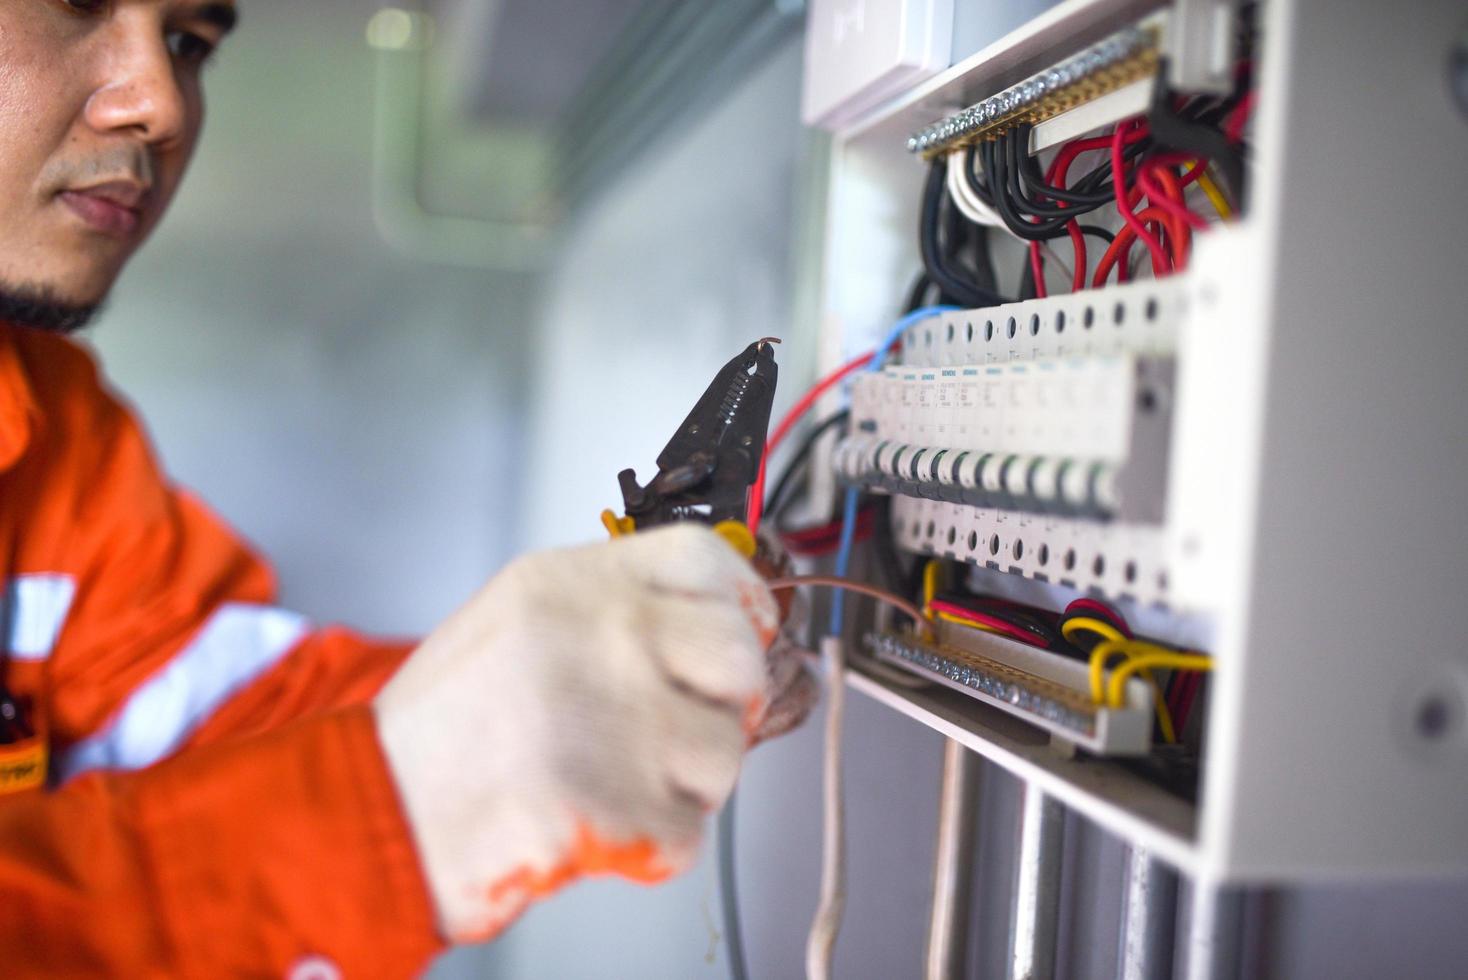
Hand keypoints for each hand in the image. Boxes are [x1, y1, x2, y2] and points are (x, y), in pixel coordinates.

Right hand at [374, 525, 781, 942]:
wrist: (368, 813)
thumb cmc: (443, 728)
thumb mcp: (519, 620)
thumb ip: (615, 610)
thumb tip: (725, 627)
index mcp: (568, 581)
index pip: (706, 560)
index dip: (739, 603)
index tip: (742, 634)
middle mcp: (598, 634)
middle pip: (737, 658)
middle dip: (720, 705)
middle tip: (667, 731)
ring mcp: (609, 716)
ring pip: (726, 752)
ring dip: (682, 783)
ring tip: (608, 781)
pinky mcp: (611, 804)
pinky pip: (688, 831)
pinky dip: (650, 844)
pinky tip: (592, 824)